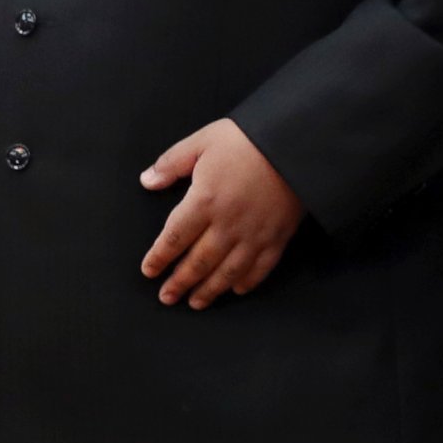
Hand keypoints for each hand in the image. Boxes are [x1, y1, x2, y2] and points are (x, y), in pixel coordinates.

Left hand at [138, 119, 304, 309]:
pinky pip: (260, 268)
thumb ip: (172, 163)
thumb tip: (147, 181)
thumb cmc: (246, 139)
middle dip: (179, 282)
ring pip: (227, 273)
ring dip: (209, 290)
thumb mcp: (202, 141)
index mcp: (204, 201)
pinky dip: (247, 283)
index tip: (149, 270)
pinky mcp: (278, 237)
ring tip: (195, 303)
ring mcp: (254, 235)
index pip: (174, 238)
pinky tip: (237, 290)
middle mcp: (227, 225)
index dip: (159, 258)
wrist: (295, 142)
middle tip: (166, 297)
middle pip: (198, 262)